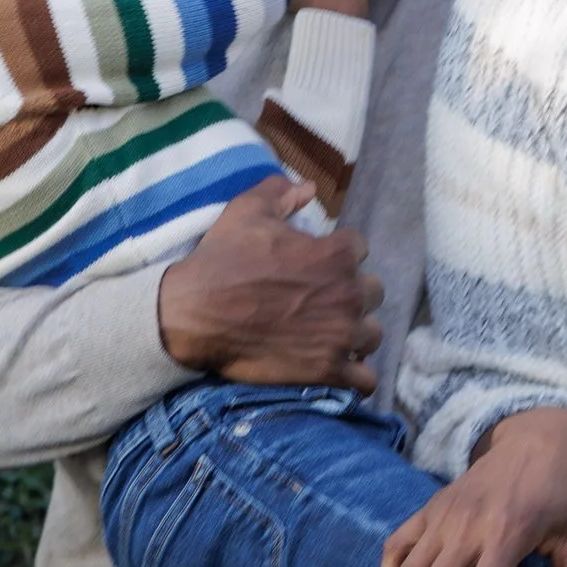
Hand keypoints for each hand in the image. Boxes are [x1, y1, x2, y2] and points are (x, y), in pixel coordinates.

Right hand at [155, 176, 380, 391]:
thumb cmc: (221, 259)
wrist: (193, 314)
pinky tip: (340, 369)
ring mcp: (341, 335)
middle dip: (351, 294)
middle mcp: (348, 293)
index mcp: (337, 254)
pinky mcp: (328, 370)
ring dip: (356, 334)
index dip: (339, 253)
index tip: (318, 264)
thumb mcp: (247, 211)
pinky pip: (365, 380)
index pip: (360, 248)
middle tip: (322, 301)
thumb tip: (309, 186)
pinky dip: (356, 376)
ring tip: (331, 335)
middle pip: (372, 292)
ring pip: (372, 334)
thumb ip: (282, 193)